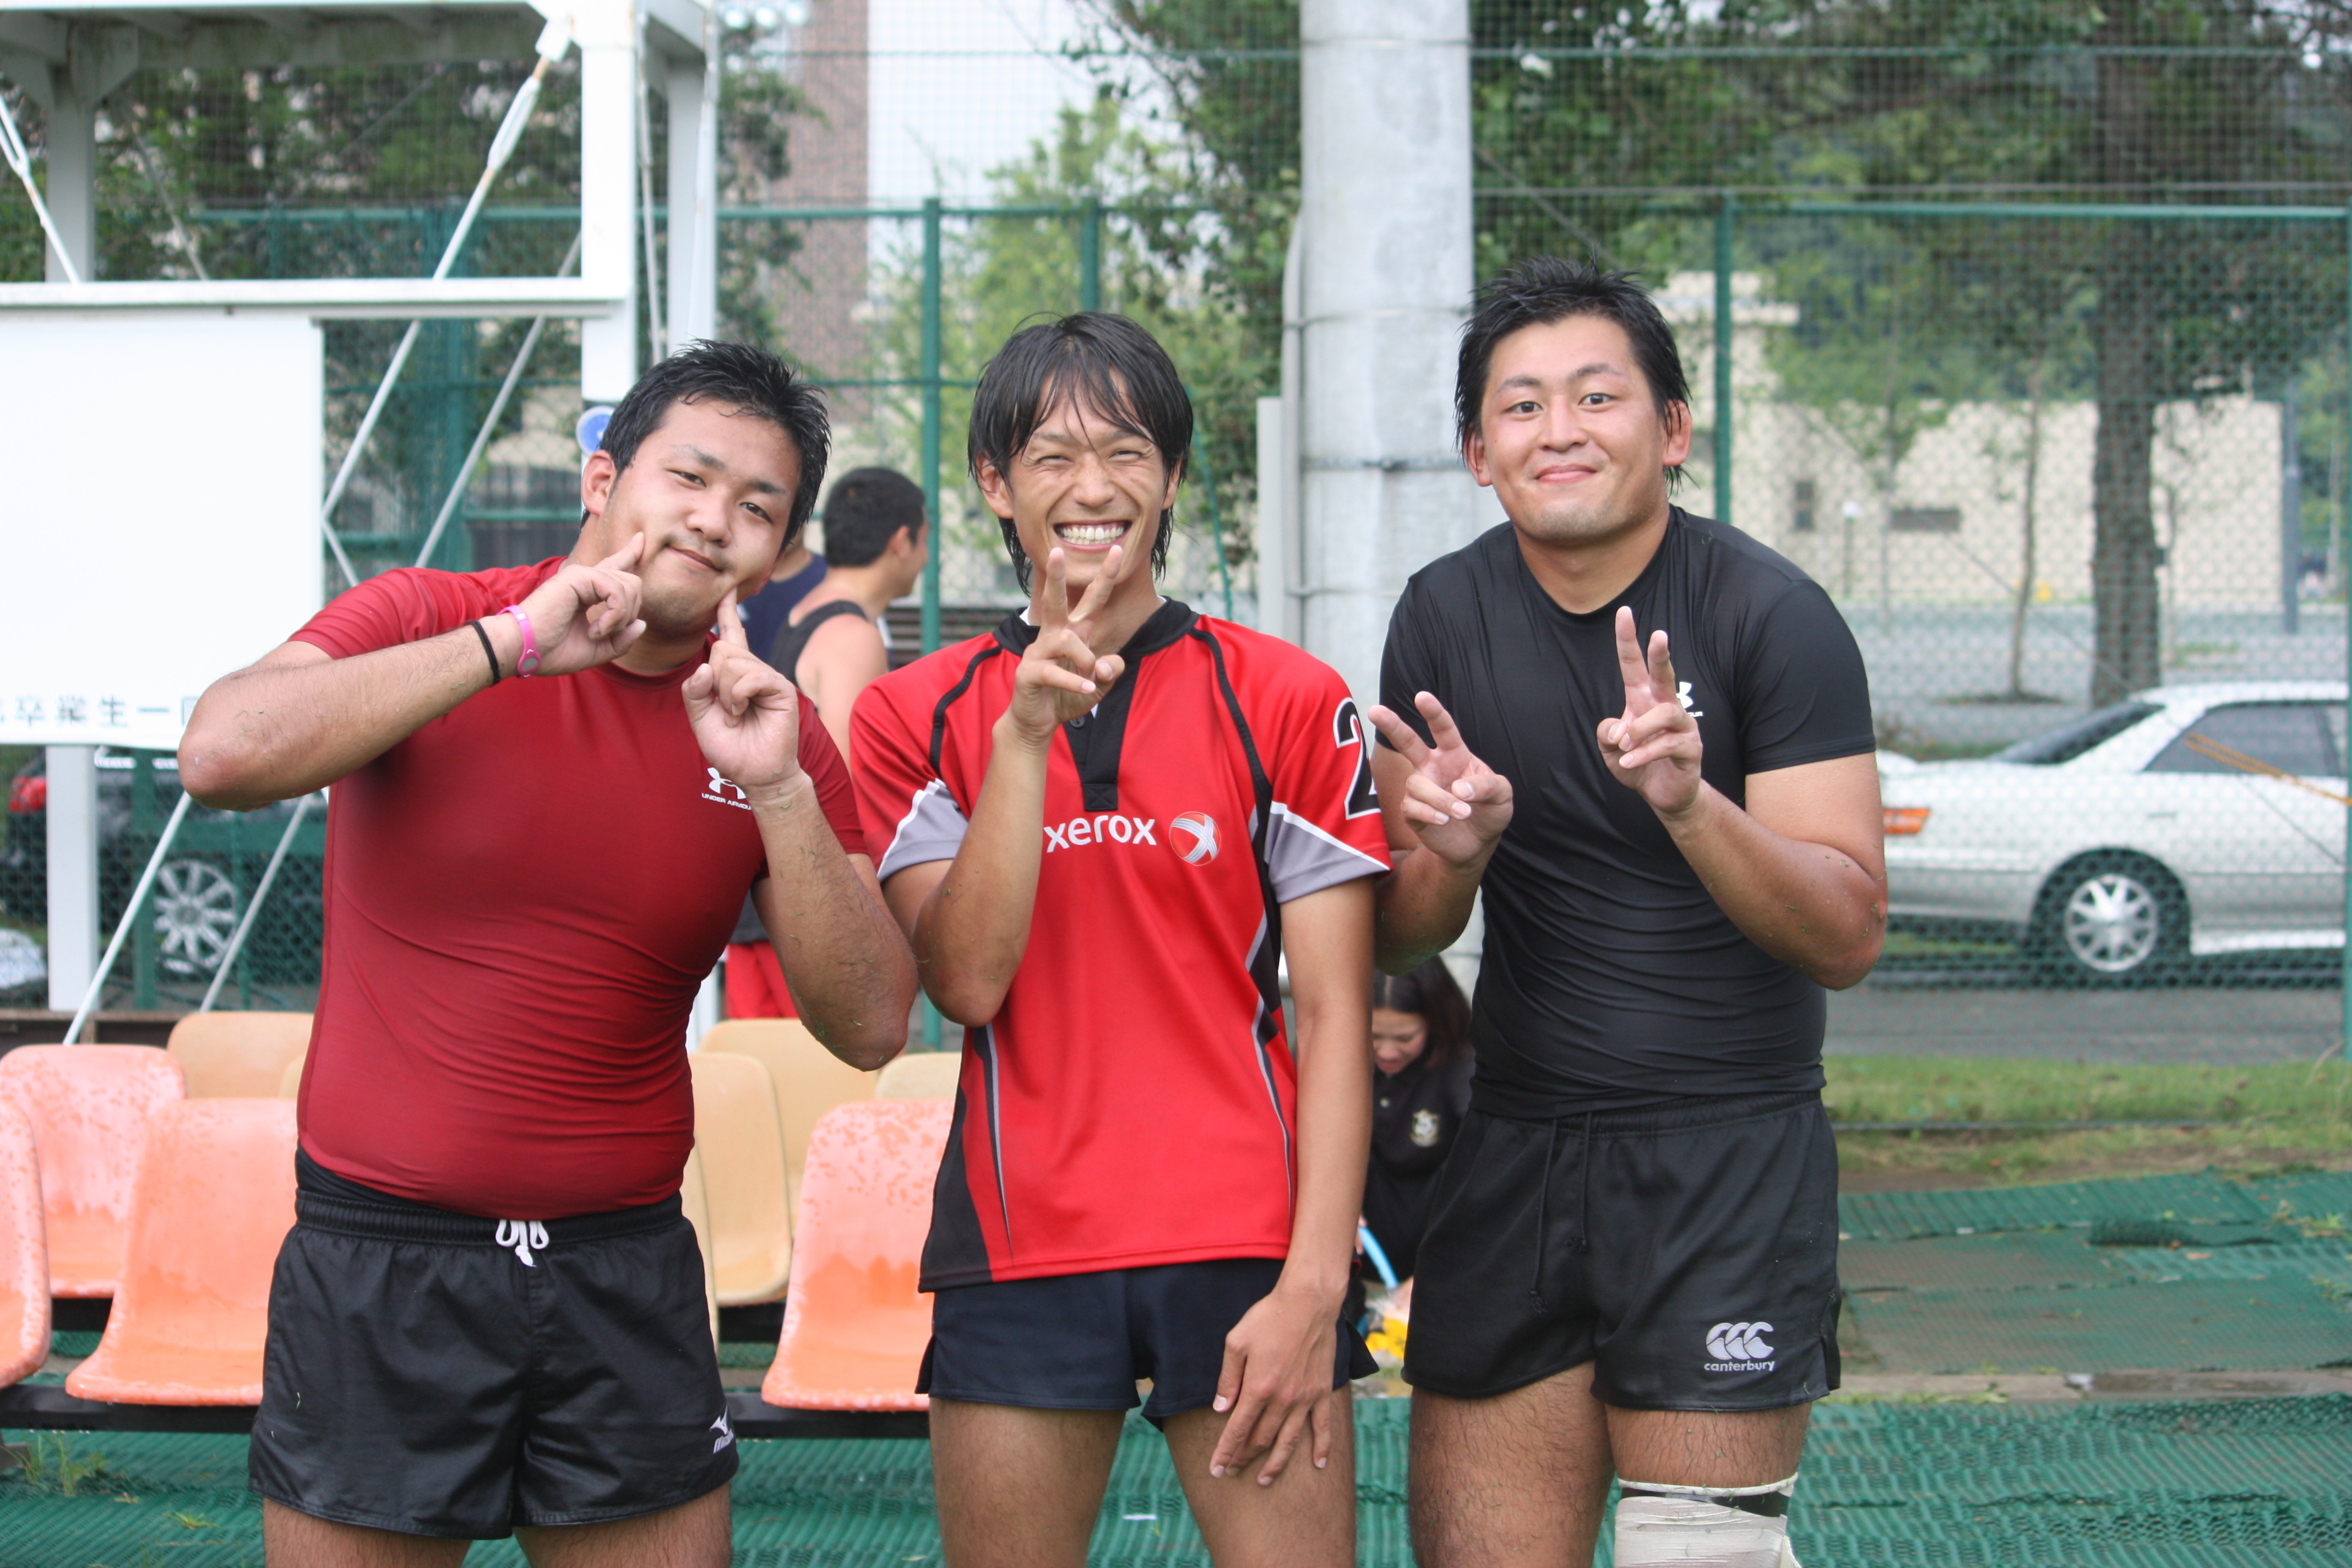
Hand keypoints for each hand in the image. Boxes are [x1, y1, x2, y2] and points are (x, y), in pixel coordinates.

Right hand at [512, 536, 646, 674]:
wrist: (525, 650)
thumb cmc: (553, 651)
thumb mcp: (598, 650)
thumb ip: (622, 639)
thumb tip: (642, 624)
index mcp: (589, 591)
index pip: (616, 567)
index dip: (630, 553)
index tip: (641, 538)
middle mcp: (587, 580)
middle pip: (633, 582)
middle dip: (630, 612)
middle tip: (606, 634)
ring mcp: (582, 575)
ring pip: (630, 585)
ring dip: (620, 617)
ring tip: (598, 633)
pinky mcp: (578, 576)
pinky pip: (617, 591)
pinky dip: (614, 615)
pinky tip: (596, 630)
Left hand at [684, 592, 805, 800]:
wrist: (756, 774)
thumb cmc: (731, 749)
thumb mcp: (700, 719)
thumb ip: (694, 692)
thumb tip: (705, 666)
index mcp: (735, 676)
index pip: (731, 637)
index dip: (728, 613)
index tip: (726, 592)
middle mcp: (753, 671)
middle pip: (722, 650)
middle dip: (714, 681)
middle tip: (726, 710)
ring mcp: (768, 677)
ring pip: (733, 662)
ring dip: (726, 694)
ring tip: (736, 715)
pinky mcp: (780, 687)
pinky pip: (750, 676)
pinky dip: (738, 696)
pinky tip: (743, 712)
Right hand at [1002, 545, 1125, 747]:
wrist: (1037, 722)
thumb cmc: (1067, 698)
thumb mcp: (1099, 685)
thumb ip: (1112, 671)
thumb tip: (1109, 663)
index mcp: (1074, 633)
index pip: (1092, 600)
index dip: (1104, 576)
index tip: (1116, 549)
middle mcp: (1054, 636)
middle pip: (1056, 600)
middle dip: (1057, 576)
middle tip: (1057, 551)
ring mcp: (1038, 652)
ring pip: (1067, 640)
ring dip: (1085, 658)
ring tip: (1090, 678)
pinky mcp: (1029, 672)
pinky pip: (1054, 672)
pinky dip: (1073, 682)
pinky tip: (1086, 689)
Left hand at [1207, 1283, 1341, 1486]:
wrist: (1308, 1302)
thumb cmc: (1268, 1318)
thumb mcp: (1236, 1342)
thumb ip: (1228, 1378)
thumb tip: (1220, 1409)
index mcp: (1258, 1388)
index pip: (1237, 1430)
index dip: (1226, 1452)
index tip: (1216, 1469)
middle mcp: (1283, 1399)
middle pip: (1261, 1439)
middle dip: (1244, 1459)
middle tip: (1232, 1471)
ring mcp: (1305, 1398)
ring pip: (1288, 1441)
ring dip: (1275, 1464)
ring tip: (1264, 1480)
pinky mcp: (1322, 1392)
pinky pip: (1323, 1427)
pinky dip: (1321, 1448)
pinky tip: (1318, 1464)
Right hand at [1365, 692, 1511, 866]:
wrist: (1478, 843)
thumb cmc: (1490, 810)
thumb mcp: (1502, 795)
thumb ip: (1487, 786)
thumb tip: (1458, 788)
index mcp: (1454, 754)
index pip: (1443, 729)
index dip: (1433, 712)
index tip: (1422, 696)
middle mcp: (1432, 767)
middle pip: (1408, 742)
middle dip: (1392, 726)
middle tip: (1375, 711)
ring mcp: (1420, 788)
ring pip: (1417, 784)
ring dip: (1441, 799)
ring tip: (1462, 813)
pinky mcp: (1411, 811)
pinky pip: (1411, 807)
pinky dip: (1430, 813)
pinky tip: (1444, 821)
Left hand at [1598, 606, 1702, 816]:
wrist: (1662, 794)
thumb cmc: (1637, 763)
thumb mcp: (1610, 749)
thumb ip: (1606, 733)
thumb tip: (1619, 729)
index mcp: (1643, 699)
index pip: (1633, 664)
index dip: (1628, 639)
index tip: (1624, 612)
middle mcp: (1665, 705)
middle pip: (1664, 674)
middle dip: (1661, 654)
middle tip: (1660, 635)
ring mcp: (1682, 725)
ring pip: (1664, 714)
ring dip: (1639, 729)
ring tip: (1624, 747)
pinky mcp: (1691, 748)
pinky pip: (1668, 744)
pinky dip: (1644, 753)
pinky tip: (1629, 762)